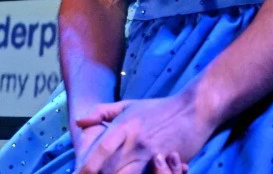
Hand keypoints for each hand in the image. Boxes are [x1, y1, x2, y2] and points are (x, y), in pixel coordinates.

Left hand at [74, 93, 211, 173]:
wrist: (193, 110)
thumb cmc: (158, 109)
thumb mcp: (129, 105)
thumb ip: (102, 112)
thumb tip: (79, 122)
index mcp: (124, 127)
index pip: (100, 151)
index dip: (86, 168)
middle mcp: (134, 142)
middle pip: (110, 170)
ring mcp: (151, 156)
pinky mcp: (166, 165)